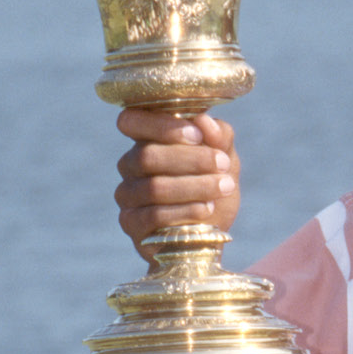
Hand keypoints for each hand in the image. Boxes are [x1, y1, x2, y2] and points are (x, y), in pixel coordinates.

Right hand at [114, 108, 239, 258]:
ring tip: (225, 187)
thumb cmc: (213, 187)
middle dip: (191, 159)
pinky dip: (185, 211)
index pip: (131, 120)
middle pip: (147, 156)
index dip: (161, 125)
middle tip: (223, 164)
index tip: (197, 135)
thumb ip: (219, 138)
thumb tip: (205, 121)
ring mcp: (127, 195)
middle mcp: (130, 165)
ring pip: (153, 187)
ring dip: (195, 186)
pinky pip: (152, 216)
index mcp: (147, 141)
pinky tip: (207, 209)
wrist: (212, 233)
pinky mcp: (131, 223)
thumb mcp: (225, 159)